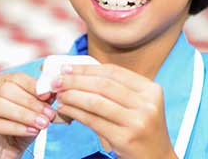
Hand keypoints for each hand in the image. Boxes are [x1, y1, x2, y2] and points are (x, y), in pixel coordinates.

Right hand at [0, 72, 56, 158]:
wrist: (7, 151)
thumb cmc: (20, 127)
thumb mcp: (34, 111)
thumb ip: (42, 99)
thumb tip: (53, 90)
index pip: (16, 78)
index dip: (33, 86)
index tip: (49, 94)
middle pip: (7, 90)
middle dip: (31, 102)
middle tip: (49, 114)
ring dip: (24, 115)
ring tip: (42, 124)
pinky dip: (16, 128)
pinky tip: (31, 131)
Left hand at [53, 64, 176, 158]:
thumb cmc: (142, 129)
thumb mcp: (139, 105)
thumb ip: (117, 89)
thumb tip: (78, 74)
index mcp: (151, 90)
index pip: (113, 72)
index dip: (87, 68)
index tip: (67, 68)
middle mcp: (147, 104)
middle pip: (103, 85)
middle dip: (75, 80)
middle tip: (56, 80)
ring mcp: (137, 121)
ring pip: (96, 101)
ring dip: (73, 96)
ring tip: (59, 94)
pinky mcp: (125, 138)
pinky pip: (93, 121)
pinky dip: (76, 112)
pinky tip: (66, 109)